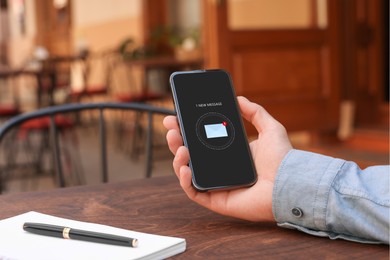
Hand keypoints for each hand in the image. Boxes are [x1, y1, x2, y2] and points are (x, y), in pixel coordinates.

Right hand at [163, 96, 291, 221]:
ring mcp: (217, 184)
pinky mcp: (217, 200)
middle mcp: (219, 169)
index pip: (200, 141)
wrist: (290, 182)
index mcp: (228, 153)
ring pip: (187, 173)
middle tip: (172, 128)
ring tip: (181, 147)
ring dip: (177, 159)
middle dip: (176, 141)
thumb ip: (255, 112)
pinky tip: (185, 168)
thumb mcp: (269, 128)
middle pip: (189, 155)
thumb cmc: (283, 160)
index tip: (176, 117)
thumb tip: (240, 99)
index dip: (186, 130)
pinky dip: (185, 181)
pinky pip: (194, 192)